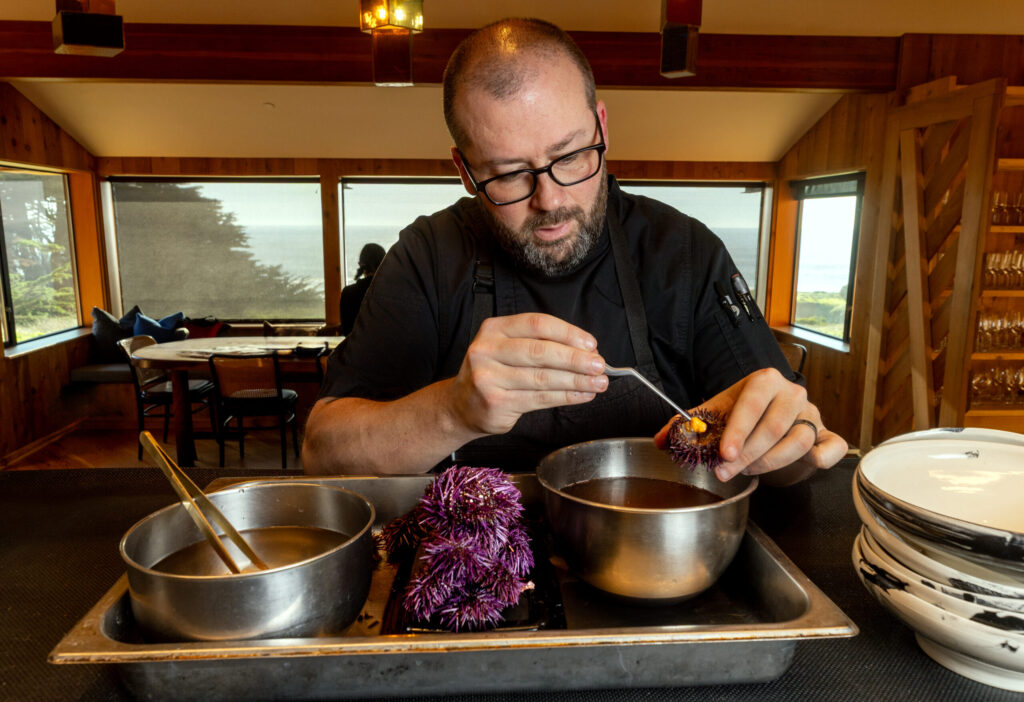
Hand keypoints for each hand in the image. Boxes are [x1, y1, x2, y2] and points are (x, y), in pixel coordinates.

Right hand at [445, 313, 608, 436]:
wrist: (461, 405)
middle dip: (576, 359)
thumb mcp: (508, 348)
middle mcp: (487, 350)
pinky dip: (565, 397)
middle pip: (541, 351)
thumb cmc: (495, 372)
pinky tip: (582, 395)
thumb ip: (540, 344)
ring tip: (598, 383)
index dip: (568, 333)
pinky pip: (539, 398)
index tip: (591, 344)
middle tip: (600, 365)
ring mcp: (489, 377)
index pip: (537, 324)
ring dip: (576, 381)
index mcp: (494, 329)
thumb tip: (586, 351)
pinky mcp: (496, 402)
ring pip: (543, 378)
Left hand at [654, 368, 846, 484]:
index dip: (738, 430)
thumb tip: (661, 440)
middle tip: (725, 472)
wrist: (770, 413)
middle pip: (774, 426)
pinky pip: (832, 447)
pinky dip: (823, 457)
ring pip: (798, 441)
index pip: (752, 403)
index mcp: (764, 381)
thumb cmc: (741, 414)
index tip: (724, 453)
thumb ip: (687, 426)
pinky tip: (808, 464)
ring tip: (747, 470)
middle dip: (747, 455)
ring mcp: (812, 414)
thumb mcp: (714, 414)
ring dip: (770, 462)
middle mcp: (792, 394)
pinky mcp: (827, 434)